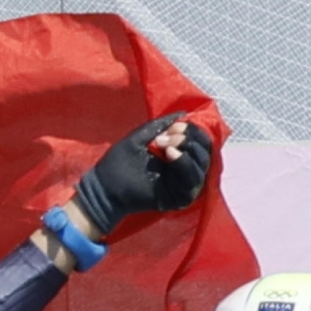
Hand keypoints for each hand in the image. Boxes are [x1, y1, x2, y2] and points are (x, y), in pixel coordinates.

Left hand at [71, 114, 215, 236]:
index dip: (192, 129)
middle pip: (205, 151)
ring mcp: (183, 185)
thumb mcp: (142, 137)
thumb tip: (183, 113)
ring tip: (166, 145)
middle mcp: (185, 170)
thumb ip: (162, 125)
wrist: (105, 187)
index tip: (173, 126)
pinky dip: (184, 163)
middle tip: (168, 135)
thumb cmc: (119, 162)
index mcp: (178, 155)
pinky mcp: (180, 197)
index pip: (200, 141)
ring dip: (187, 148)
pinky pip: (192, 180)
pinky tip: (170, 154)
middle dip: (190, 137)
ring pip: (202, 165)